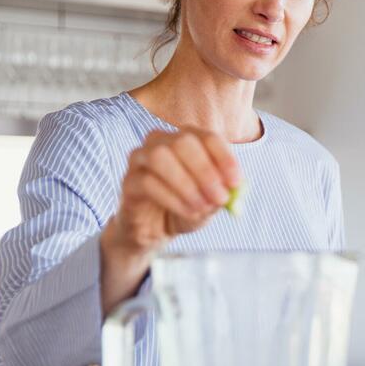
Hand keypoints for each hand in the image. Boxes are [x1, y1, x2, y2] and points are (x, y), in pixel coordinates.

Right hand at [108, 127, 240, 253]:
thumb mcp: (211, 203)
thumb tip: (233, 189)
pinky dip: (173, 199)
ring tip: (201, 207)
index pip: (208, 137)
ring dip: (186, 184)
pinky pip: (147, 182)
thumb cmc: (187, 207)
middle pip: (183, 141)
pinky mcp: (128, 180)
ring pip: (160, 156)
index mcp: (188, 140)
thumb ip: (222, 194)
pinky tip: (188, 211)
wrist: (157, 229)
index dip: (224, 158)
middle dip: (205, 171)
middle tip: (220, 197)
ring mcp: (141, 158)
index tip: (236, 182)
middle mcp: (162, 141)